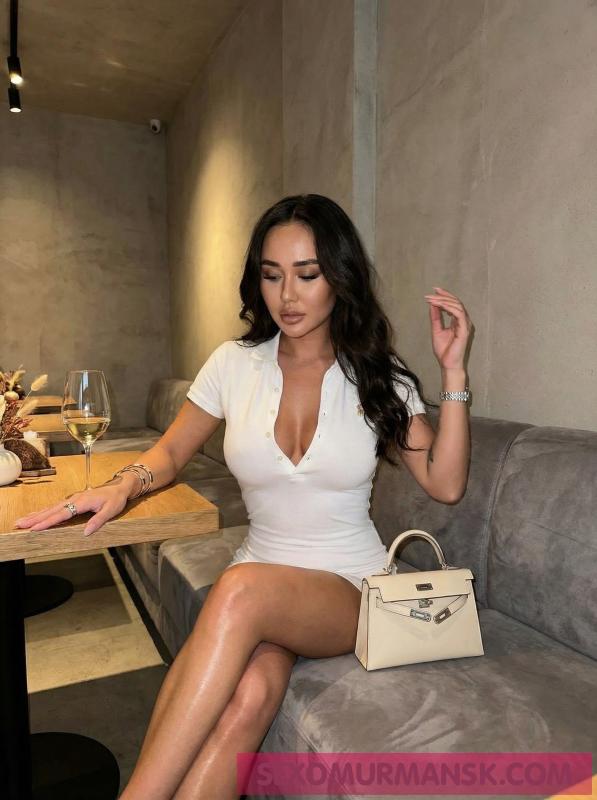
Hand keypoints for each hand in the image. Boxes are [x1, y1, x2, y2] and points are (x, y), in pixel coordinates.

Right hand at [13, 483, 128, 536]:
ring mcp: (72, 499)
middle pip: (51, 510)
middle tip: (20, 524)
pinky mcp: (73, 500)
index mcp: (82, 502)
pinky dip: (44, 511)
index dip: (48, 522)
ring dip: (36, 514)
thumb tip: (86, 532)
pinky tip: (37, 515)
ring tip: (22, 521)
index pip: (62, 514)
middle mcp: (74, 499)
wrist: (120, 487)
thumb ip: (98, 521)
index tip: (35, 528)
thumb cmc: (115, 499)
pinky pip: (56, 507)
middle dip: (35, 518)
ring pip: (51, 508)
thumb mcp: (111, 510)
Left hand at [424, 287, 473, 370]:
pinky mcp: (464, 330)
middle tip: (431, 293)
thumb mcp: (436, 330)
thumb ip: (436, 318)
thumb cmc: (444, 350)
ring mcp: (465, 325)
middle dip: (443, 295)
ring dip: (444, 301)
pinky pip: (458, 314)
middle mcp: (463, 321)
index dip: (445, 295)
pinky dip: (449, 308)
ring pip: (457, 306)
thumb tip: (433, 305)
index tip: (434, 290)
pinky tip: (440, 305)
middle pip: (456, 302)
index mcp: (458, 321)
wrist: (447, 364)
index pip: (454, 304)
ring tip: (432, 299)